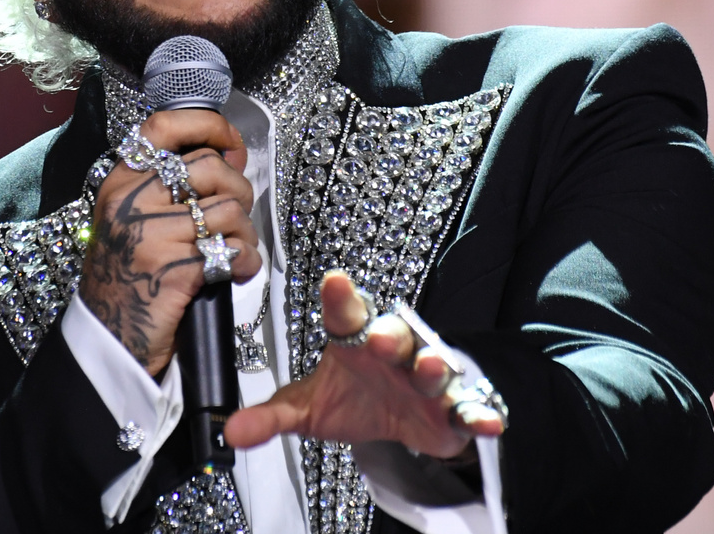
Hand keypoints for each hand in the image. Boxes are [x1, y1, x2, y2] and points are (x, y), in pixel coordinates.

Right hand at [79, 110, 260, 374]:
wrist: (110, 339)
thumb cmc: (129, 278)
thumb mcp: (133, 220)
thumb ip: (169, 186)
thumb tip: (229, 156)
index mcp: (121, 183)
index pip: (164, 127)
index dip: (207, 126)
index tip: (231, 143)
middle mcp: (131, 202)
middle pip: (209, 167)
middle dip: (239, 189)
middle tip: (236, 214)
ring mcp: (151, 235)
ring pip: (228, 210)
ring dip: (245, 232)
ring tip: (234, 249)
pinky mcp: (174, 269)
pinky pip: (232, 249)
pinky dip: (246, 262)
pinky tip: (235, 272)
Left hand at [225, 270, 503, 457]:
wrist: (398, 419)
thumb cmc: (353, 396)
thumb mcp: (308, 407)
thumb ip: (271, 417)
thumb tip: (229, 431)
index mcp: (355, 340)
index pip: (343, 314)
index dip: (339, 298)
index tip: (334, 281)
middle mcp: (394, 351)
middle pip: (394, 334)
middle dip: (390, 335)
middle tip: (380, 339)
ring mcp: (426, 379)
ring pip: (434, 365)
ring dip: (434, 367)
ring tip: (431, 369)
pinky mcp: (453, 410)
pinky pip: (470, 408)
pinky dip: (479, 413)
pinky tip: (484, 421)